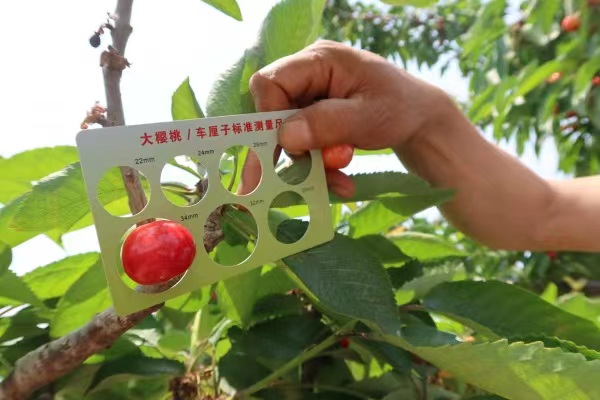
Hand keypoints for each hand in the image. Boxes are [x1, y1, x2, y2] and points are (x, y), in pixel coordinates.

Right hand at [236, 39, 449, 197]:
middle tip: (294, 178)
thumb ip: (326, 124)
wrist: (421, 121)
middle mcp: (309, 75)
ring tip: (339, 179)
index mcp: (319, 60)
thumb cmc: (401, 108)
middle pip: (273, 111)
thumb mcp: (367, 118)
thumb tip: (284, 137)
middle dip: (289, 148)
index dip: (268, 116)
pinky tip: (341, 181)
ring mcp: (311, 97)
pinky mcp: (316, 117)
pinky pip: (303, 144)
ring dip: (309, 163)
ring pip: (287, 134)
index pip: (270, 82)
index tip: (286, 147)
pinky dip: (319, 166)